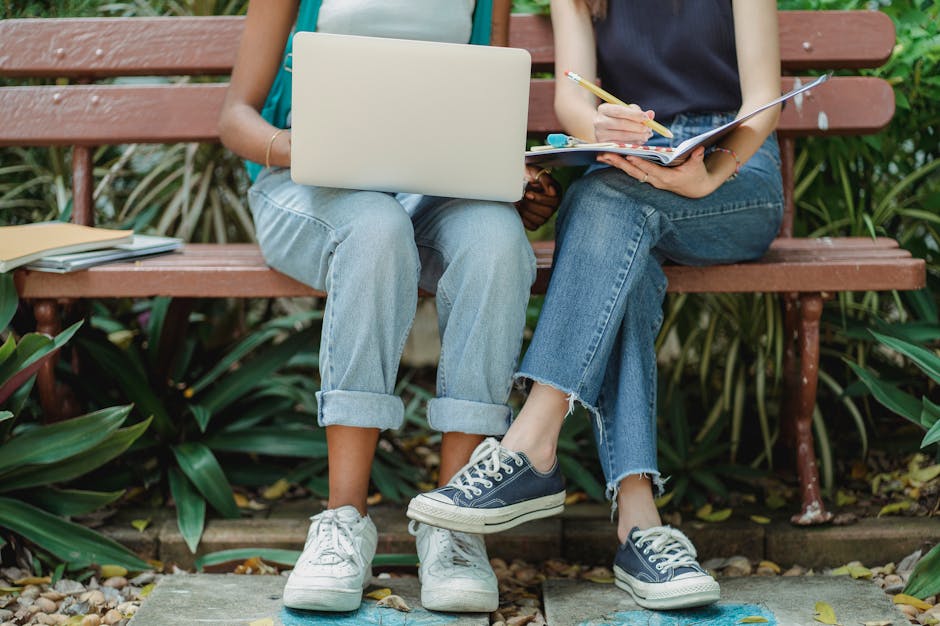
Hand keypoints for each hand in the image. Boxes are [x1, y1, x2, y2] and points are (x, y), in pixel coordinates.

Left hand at [517, 166, 560, 229]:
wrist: (519, 185)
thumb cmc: (528, 177)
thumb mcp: (534, 171)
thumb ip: (542, 176)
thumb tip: (550, 188)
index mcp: (555, 193)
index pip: (554, 199)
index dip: (540, 198)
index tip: (527, 193)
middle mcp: (553, 206)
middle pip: (547, 212)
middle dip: (531, 205)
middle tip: (521, 198)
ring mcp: (546, 216)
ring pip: (540, 220)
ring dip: (527, 212)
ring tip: (519, 203)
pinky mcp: (537, 223)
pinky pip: (533, 226)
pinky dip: (524, 220)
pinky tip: (520, 210)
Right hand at [594, 103, 655, 144]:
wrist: (602, 129)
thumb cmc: (617, 117)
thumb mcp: (625, 111)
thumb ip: (638, 112)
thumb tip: (651, 114)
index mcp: (603, 109)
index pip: (620, 111)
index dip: (634, 115)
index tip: (646, 118)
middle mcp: (599, 121)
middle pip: (621, 124)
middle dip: (637, 127)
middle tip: (649, 129)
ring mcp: (600, 134)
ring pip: (622, 135)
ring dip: (637, 136)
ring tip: (647, 135)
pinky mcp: (604, 145)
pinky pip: (621, 144)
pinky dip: (633, 143)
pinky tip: (640, 141)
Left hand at [597, 146, 722, 198]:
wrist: (696, 188)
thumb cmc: (696, 174)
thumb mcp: (698, 166)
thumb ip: (696, 157)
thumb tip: (698, 148)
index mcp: (666, 178)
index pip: (650, 170)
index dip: (639, 163)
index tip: (628, 155)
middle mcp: (655, 180)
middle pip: (634, 171)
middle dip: (619, 163)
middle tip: (605, 154)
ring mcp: (650, 180)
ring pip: (630, 172)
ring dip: (615, 164)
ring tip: (600, 156)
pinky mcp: (647, 177)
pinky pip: (632, 171)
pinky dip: (620, 164)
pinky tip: (609, 158)